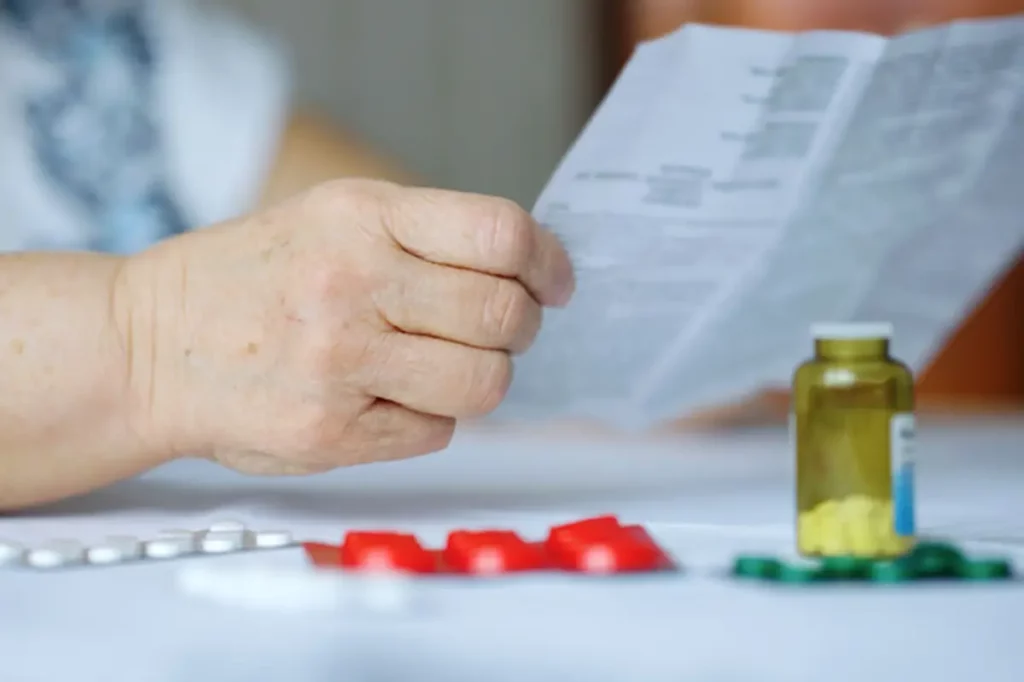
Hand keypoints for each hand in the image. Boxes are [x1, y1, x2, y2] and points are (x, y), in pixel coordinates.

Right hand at [119, 179, 574, 474]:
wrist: (149, 343)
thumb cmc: (254, 276)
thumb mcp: (330, 218)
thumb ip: (423, 236)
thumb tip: (528, 268)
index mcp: (360, 216)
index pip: (500, 234)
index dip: (547, 261)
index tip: (554, 282)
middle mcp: (351, 284)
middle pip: (505, 317)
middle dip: (522, 327)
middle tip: (503, 328)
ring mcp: (339, 364)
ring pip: (484, 383)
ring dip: (484, 377)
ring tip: (447, 365)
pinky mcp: (328, 433)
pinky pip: (436, 432)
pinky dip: (430, 417)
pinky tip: (390, 398)